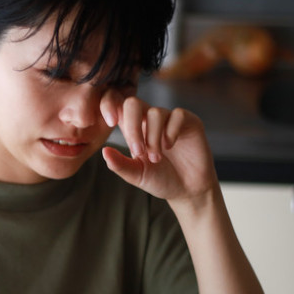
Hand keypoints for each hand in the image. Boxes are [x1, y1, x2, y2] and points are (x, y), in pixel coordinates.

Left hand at [99, 90, 218, 203]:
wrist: (188, 190)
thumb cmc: (161, 181)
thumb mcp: (136, 175)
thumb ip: (120, 164)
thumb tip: (104, 151)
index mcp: (133, 129)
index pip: (117, 105)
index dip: (109, 105)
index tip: (110, 122)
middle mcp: (149, 120)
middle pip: (133, 103)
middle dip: (133, 127)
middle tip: (138, 152)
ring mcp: (169, 119)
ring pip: (155, 113)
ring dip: (153, 138)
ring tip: (156, 158)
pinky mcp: (189, 121)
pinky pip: (177, 115)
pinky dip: (171, 132)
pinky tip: (170, 146)